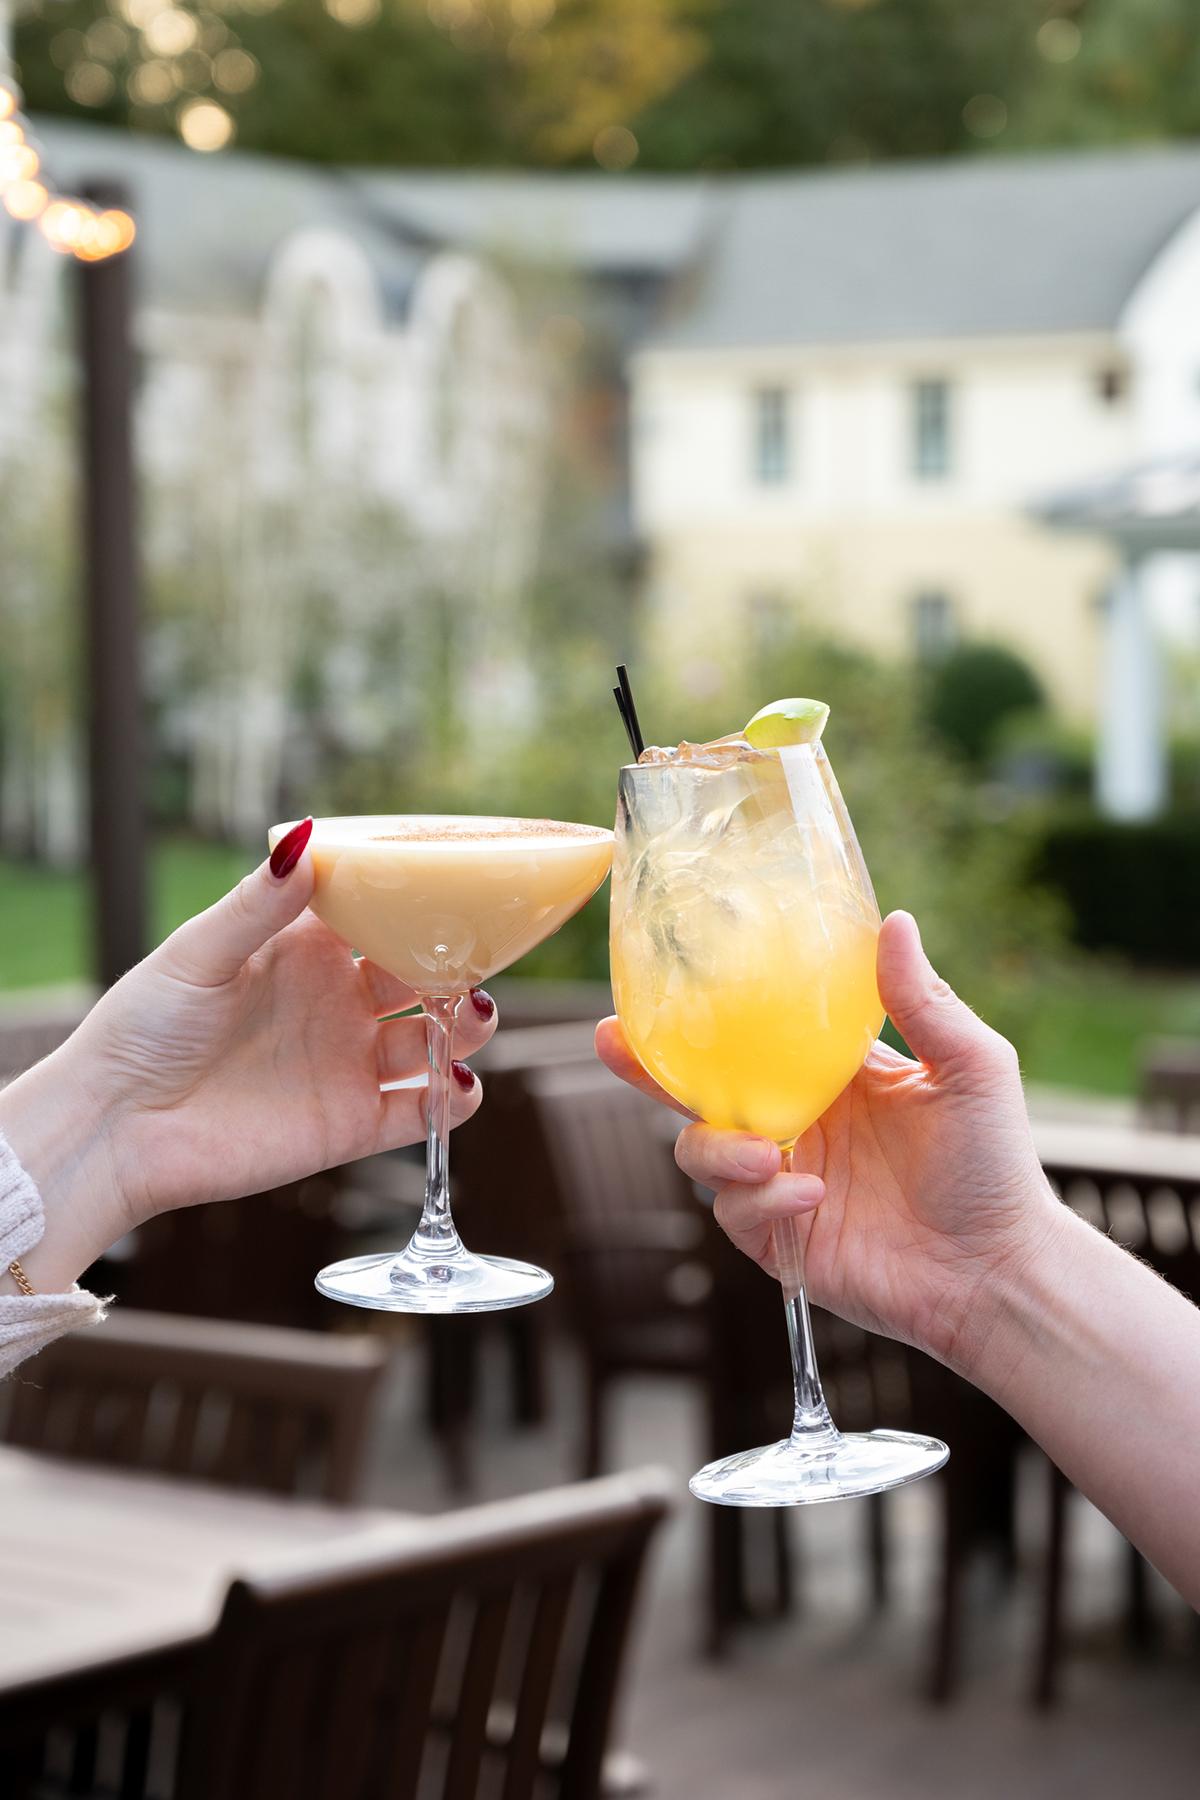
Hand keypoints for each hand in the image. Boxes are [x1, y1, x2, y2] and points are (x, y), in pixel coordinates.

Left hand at [0, 822, 492, 1289]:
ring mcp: (347, 1064)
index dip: (418, 902)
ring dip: (466, 1026)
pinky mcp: (350, 1124)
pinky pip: (419, 1113)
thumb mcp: (198, 954)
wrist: (115, 1130)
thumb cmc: (141, 1031)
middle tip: (474, 957)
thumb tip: (306, 838)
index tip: (456, 885)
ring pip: (432, 1040)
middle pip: (419, 975)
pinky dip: (451, 1101)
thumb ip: (259, 904)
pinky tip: (458, 1083)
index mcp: (303, 951)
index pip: (377, 915)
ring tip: (475, 1014)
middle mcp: (335, 1003)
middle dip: (456, 964)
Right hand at [596, 910, 1065, 1374]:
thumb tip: (894, 921)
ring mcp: (784, 1181)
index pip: (757, 1035)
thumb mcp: (970, 1067)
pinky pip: (736, 1213)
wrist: (999, 1272)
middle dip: (649, 1068)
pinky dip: (761, 1202)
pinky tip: (810, 1198)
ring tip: (765, 1155)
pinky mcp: (779, 1240)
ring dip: (718, 1148)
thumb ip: (925, 1000)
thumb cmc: (996, 1167)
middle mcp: (800, 1123)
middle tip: (613, 1041)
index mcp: (834, 1075)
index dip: (707, 1012)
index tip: (663, 981)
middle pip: (702, 1089)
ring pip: (702, 1152)